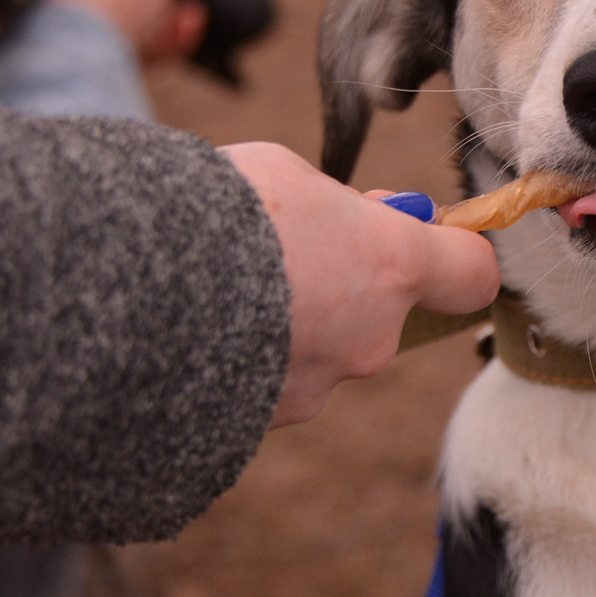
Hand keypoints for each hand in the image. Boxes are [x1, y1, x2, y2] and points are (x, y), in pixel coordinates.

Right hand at [219, 143, 499, 427]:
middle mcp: (370, 337)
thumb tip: (367, 219)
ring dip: (291, 319)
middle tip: (285, 244)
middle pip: (386, 309)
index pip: (473, 273)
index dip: (457, 254)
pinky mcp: (265, 421)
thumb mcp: (286, 174)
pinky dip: (248, 354)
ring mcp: (319, 386)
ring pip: (324, 345)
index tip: (432, 238)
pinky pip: (272, 377)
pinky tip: (197, 324)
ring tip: (220, 283)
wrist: (122, 293)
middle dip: (348, 280)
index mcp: (391, 266)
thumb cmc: (209, 213)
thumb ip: (341, 206)